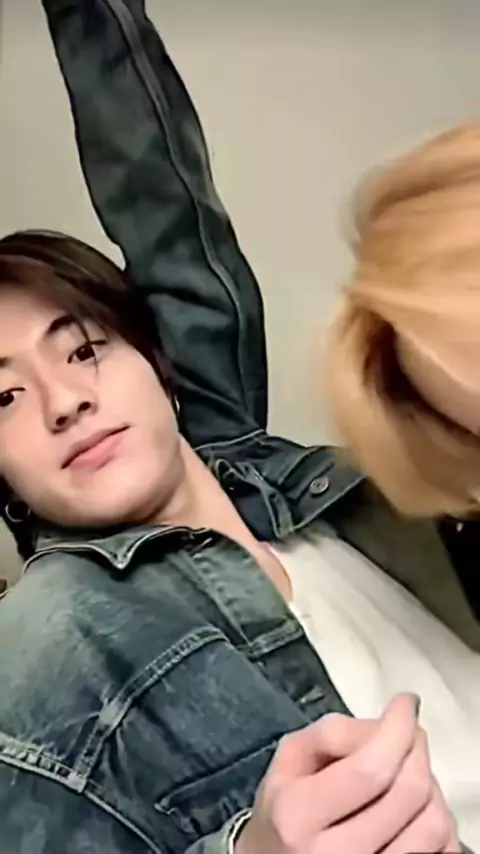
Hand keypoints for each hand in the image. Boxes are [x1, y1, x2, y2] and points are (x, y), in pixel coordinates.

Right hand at [236, 694, 459, 853]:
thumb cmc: (286, 807)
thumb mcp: (292, 759)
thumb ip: (333, 733)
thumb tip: (386, 726)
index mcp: (298, 817)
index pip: (369, 768)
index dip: (397, 728)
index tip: (406, 704)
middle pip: (408, 792)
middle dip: (415, 749)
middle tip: (407, 734)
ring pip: (433, 823)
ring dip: (430, 786)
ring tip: (407, 773)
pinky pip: (441, 851)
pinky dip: (436, 819)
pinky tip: (413, 808)